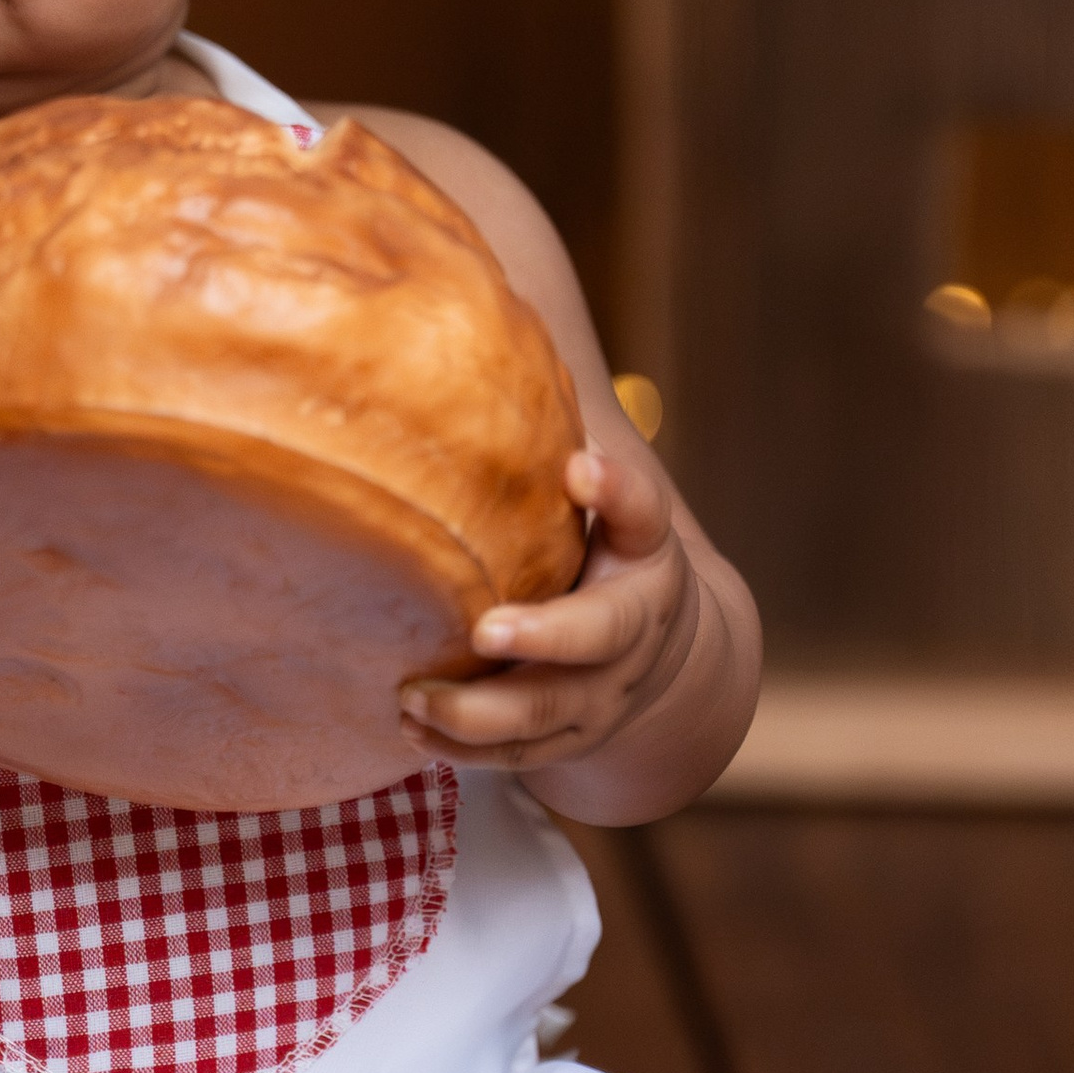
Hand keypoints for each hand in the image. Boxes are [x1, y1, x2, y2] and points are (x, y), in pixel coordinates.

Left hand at [398, 443, 698, 775]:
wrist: (664, 663)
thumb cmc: (600, 552)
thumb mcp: (601, 502)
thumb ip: (554, 443)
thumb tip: (476, 314)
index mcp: (644, 555)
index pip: (642, 514)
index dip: (616, 488)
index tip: (579, 462)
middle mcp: (632, 628)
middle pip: (600, 638)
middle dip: (545, 636)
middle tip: (486, 628)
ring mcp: (603, 694)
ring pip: (549, 714)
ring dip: (479, 712)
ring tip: (411, 698)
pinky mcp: (568, 741)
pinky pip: (518, 758)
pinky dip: (463, 750)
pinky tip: (408, 729)